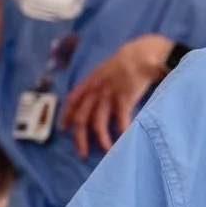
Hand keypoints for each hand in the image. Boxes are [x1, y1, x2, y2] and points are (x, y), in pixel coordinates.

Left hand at [62, 33, 170, 156]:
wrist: (142, 53)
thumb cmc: (127, 62)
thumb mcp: (106, 70)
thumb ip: (99, 84)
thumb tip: (95, 101)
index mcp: (90, 82)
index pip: (72, 100)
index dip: (66, 115)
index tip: (63, 129)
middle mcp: (95, 90)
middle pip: (82, 117)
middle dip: (80, 138)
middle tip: (82, 153)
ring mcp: (109, 95)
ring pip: (98, 123)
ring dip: (101, 139)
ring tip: (107, 151)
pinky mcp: (124, 99)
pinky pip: (120, 120)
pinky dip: (120, 131)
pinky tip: (123, 140)